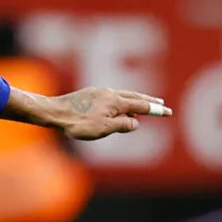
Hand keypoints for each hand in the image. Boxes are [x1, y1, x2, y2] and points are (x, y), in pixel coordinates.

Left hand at [52, 87, 171, 139]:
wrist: (53, 112)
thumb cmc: (78, 123)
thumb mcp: (105, 128)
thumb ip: (123, 125)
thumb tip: (135, 122)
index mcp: (116, 101)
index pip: (141, 106)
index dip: (156, 110)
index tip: (168, 111)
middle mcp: (109, 93)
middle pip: (134, 96)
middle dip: (147, 100)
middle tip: (159, 103)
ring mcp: (98, 92)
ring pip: (121, 95)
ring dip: (133, 99)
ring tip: (139, 103)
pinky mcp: (88, 94)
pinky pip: (109, 96)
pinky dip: (119, 99)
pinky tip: (115, 103)